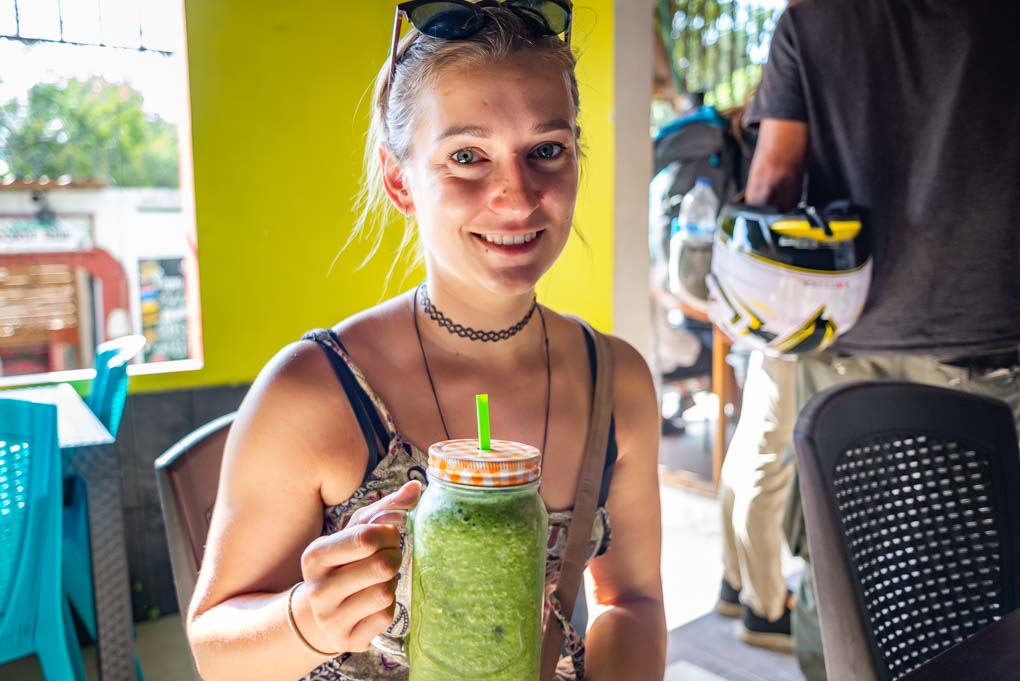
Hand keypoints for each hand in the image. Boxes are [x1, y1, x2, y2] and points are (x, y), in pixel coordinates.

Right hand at [297, 480, 421, 653]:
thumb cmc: (346, 563)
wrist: (323, 613)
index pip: (365, 538)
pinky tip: (375, 604)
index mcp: (316, 556)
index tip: (386, 536)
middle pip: (382, 566)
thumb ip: (386, 508)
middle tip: (387, 559)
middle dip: (393, 558)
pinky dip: (389, 609)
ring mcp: (330, 619)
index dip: (386, 534)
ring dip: (392, 584)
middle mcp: (317, 589)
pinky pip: (385, 618)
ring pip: (385, 593)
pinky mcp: (347, 641)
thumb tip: (415, 488)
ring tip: (380, 581)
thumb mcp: (357, 532)